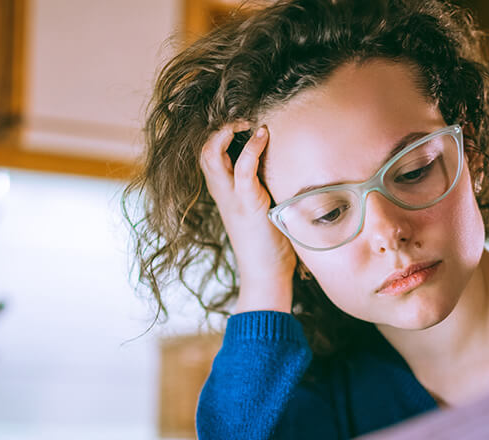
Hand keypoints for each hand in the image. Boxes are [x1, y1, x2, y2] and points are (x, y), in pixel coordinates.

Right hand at [199, 123, 295, 312]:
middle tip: (244, 117)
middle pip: (202, 148)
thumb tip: (286, 158)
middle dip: (219, 125)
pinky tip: (264, 135)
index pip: (208, 151)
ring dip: (228, 131)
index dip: (220, 131)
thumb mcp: (262, 204)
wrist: (266, 273)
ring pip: (211, 154)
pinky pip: (243, 169)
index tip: (244, 120)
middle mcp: (221, 191)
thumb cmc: (269, 240)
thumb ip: (263, 183)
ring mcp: (231, 197)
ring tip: (248, 121)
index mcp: (222, 190)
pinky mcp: (248, 204)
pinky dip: (252, 148)